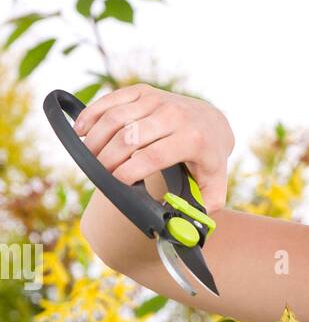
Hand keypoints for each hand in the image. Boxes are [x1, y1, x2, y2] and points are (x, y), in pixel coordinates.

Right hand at [70, 83, 234, 214]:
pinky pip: (112, 100)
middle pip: (129, 137)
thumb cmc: (208, 157)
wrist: (212, 121)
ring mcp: (157, 100)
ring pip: (116, 117)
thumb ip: (204, 208)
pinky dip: (92, 114)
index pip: (153, 156)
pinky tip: (81, 131)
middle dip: (107, 158)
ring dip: (96, 138)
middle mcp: (174, 116)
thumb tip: (189, 229)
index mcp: (192, 139)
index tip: (115, 183)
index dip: (129, 171)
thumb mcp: (215, 184)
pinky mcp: (143, 91)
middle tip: (98, 174)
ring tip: (88, 156)